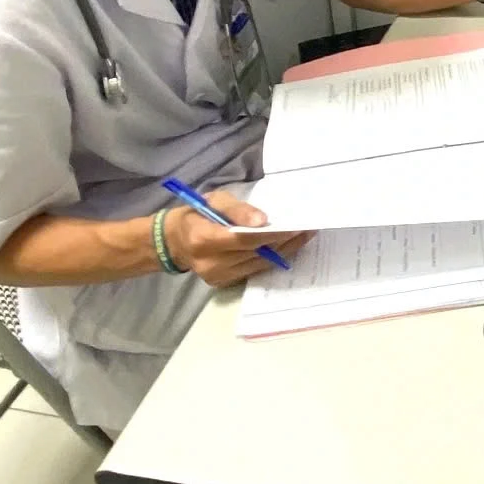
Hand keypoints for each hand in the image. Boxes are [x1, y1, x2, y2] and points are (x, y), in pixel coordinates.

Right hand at [163, 192, 313, 287]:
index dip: (273, 234)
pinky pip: (254, 270)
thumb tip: (263, 221)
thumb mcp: (214, 200)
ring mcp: (217, 276)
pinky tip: (287, 246)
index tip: (297, 226)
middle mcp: (211, 263)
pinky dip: (272, 258)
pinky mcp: (223, 282)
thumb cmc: (196, 214)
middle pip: (256, 253)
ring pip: (259, 264)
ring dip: (284, 250)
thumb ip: (238, 209)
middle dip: (285, 241)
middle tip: (309, 228)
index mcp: (204, 240)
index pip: (245, 240)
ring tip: (304, 235)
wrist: (174, 241)